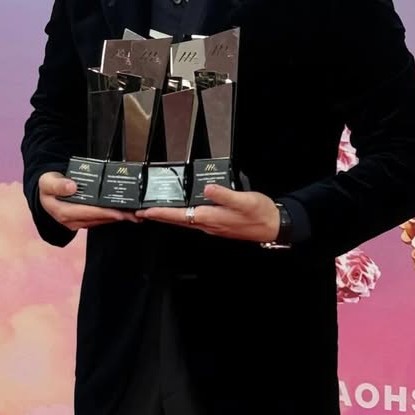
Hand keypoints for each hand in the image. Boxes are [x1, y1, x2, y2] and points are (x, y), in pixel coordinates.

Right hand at [38, 171, 137, 229]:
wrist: (46, 193)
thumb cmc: (48, 185)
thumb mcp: (47, 182)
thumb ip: (57, 184)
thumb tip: (71, 187)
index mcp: (63, 212)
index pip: (88, 213)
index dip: (104, 213)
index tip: (120, 213)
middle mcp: (71, 221)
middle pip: (98, 219)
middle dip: (117, 217)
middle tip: (136, 215)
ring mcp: (78, 223)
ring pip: (101, 220)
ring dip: (118, 218)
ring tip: (135, 214)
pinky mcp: (83, 221)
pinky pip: (100, 219)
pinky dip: (112, 216)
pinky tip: (125, 212)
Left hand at [139, 185, 279, 242]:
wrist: (273, 226)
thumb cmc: (259, 214)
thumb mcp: (244, 201)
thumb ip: (224, 195)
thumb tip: (207, 189)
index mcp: (210, 218)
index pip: (179, 216)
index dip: (160, 213)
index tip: (143, 211)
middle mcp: (208, 224)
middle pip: (177, 221)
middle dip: (159, 216)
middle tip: (141, 212)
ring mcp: (213, 225)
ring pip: (184, 221)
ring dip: (169, 217)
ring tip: (155, 210)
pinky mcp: (218, 223)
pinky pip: (194, 219)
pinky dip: (183, 215)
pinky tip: (183, 209)